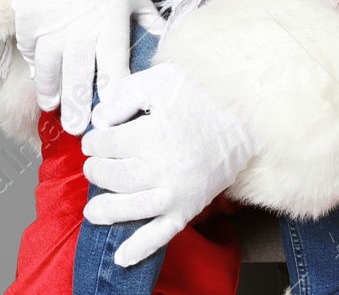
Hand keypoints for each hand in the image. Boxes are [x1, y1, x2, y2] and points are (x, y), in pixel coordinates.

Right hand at [11, 0, 166, 135]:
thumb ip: (147, 18)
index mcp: (110, 23)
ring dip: (50, 92)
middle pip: (79, 79)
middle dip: (78, 108)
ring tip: (52, 107)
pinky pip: (30, 50)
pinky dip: (34, 63)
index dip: (112, 98)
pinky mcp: (28, 18)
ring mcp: (51, 25)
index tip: (112, 118)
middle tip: (78, 129)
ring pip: (50, 71)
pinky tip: (38, 73)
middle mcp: (80, 29)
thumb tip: (168, 39)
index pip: (113, 70)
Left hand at [79, 62, 256, 267]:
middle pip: (112, 177)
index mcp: (152, 136)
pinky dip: (139, 248)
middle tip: (94, 166)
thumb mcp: (161, 80)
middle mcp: (161, 169)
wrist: (245, 121)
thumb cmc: (201, 96)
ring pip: (128, 208)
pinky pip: (160, 235)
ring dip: (106, 209)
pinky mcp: (187, 209)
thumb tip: (99, 120)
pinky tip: (121, 258)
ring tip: (93, 210)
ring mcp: (174, 194)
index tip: (94, 140)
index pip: (106, 145)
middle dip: (96, 171)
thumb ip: (125, 94)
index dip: (94, 142)